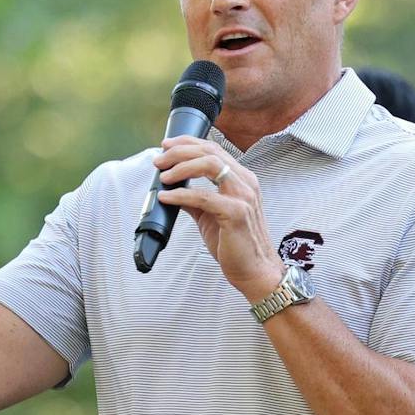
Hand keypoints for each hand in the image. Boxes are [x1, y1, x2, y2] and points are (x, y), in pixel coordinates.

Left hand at [153, 138, 283, 302]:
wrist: (255, 271)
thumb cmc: (237, 245)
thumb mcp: (212, 215)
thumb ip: (196, 200)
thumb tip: (174, 189)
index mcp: (242, 180)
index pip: (214, 150)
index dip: (188, 143)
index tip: (167, 146)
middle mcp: (245, 183)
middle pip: (210, 152)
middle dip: (179, 152)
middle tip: (159, 161)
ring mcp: (243, 196)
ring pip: (209, 165)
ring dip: (181, 167)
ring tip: (163, 176)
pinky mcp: (236, 213)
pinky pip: (203, 197)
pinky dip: (181, 195)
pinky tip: (166, 198)